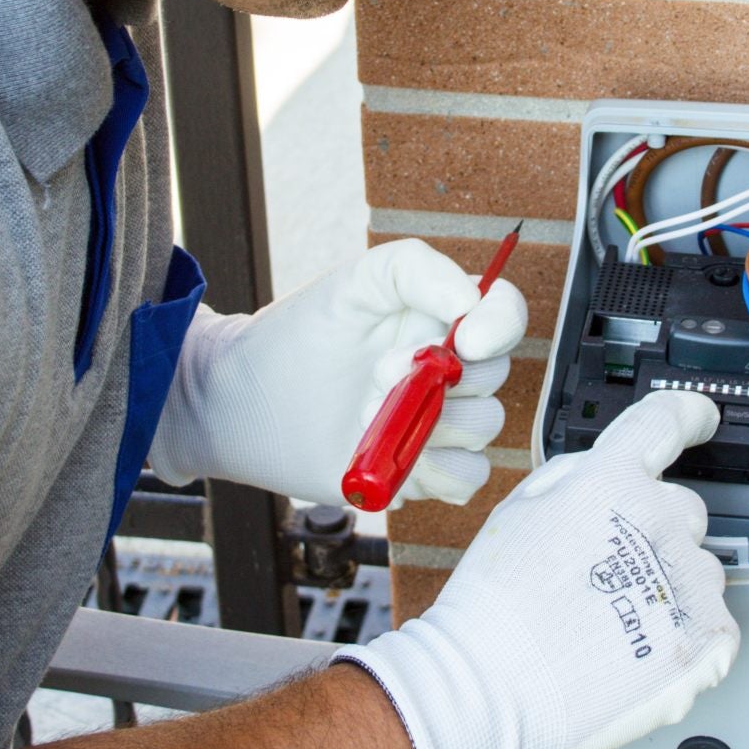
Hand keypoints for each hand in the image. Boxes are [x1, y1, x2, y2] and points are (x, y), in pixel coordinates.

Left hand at [149, 239, 526, 507]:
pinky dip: (435, 471)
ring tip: (368, 418)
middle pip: (497, 376)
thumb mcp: (355, 282)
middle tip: (377, 375)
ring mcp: (436, 424)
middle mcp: (445, 371)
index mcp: (437, 319)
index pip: (504, 314)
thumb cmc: (296, 336)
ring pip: (484, 430)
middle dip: (440, 380)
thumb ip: (417, 270)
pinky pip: (466, 479)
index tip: (466, 340)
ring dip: (429, 426)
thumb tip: (471, 300)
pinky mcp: (422, 471)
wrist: (243, 404)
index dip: (500, 327)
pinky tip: (388, 457)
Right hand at [337, 392, 739, 748]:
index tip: (701, 417)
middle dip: (655, 532)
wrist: (492, 687)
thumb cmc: (494, 608)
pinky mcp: (704, 637)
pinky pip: (714, 625)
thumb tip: (611, 472)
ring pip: (697, 571)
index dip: (690, 414)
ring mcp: (686, 580)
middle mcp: (658, 521)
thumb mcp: (520, 508)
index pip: (667, 422)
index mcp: (611, 481)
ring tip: (612, 626)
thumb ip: (578, 477)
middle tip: (608, 574)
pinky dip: (687, 637)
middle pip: (684, 509)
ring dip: (669, 588)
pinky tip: (638, 652)